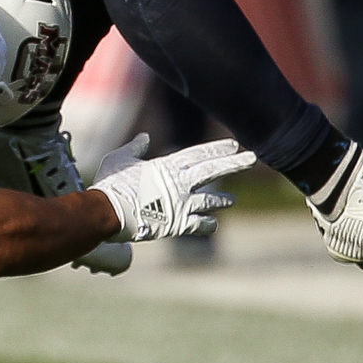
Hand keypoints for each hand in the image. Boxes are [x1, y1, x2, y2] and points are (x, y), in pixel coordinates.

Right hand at [90, 136, 254, 242]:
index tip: (233, 144)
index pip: (199, 154)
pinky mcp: (177, 224)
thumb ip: (135, 148)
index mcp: (167, 166)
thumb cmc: (112, 183)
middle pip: (213, 171)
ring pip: (210, 201)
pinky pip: (198, 224)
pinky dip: (207, 224)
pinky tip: (213, 224)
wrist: (109, 212)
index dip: (217, 148)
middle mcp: (179, 184)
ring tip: (232, 200)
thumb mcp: (121, 158)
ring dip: (222, 200)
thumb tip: (144, 137)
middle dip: (234, 164)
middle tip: (252, 158)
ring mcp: (180, 205)